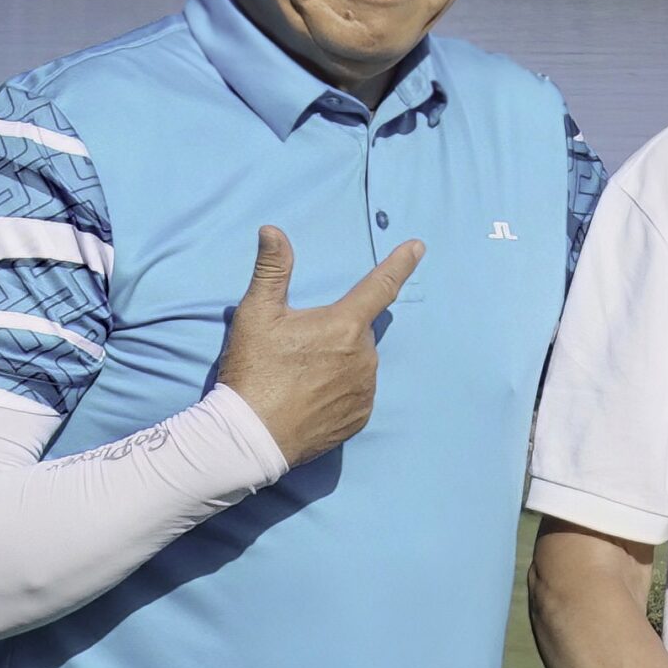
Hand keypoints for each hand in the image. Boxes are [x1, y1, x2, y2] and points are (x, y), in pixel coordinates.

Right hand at [214, 226, 422, 466]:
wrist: (250, 437)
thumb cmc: (254, 371)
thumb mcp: (256, 314)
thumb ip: (271, 269)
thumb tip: (273, 230)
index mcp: (344, 325)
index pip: (380, 285)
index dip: (400, 263)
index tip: (418, 247)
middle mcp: (364, 356)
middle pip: (356, 330)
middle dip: (334, 332)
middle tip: (296, 350)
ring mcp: (365, 389)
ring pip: (357, 362)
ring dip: (337, 361)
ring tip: (299, 377)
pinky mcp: (360, 417)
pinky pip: (356, 393)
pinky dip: (339, 390)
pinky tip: (310, 397)